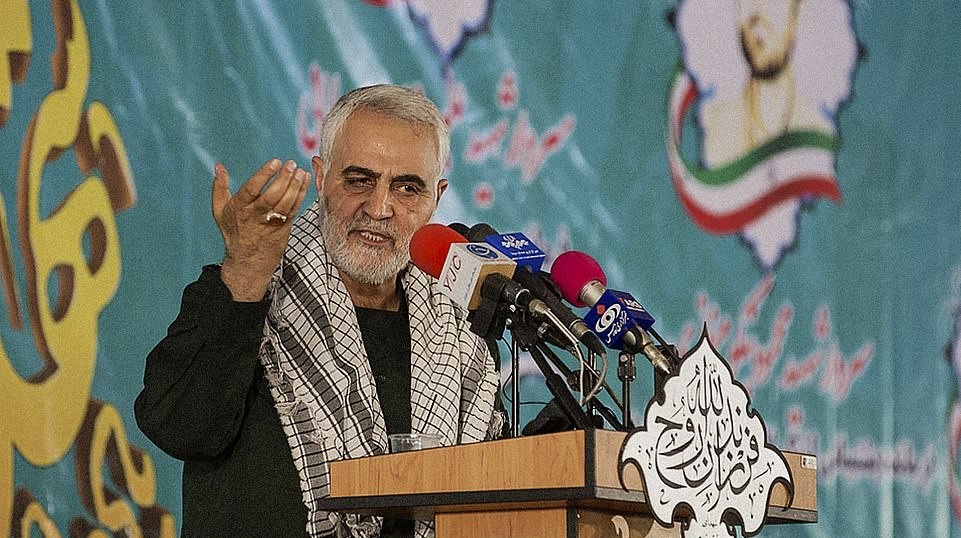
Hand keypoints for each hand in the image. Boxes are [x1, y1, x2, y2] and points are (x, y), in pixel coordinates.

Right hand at [212, 159, 309, 300]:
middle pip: (271, 197)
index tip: (275, 162)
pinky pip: (294, 210)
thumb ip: (219, 187)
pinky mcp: (283, 229)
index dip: (264, 175)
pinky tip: (305, 181)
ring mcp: (270, 224)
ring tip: (301, 172)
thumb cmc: (234, 232)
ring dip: (295, 187)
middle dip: (283, 179)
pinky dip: (301, 195)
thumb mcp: (220, 211)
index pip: (251, 189)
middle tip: (291, 164)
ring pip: (285, 204)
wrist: (248, 262)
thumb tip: (218, 166)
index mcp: (238, 208)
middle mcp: (254, 216)